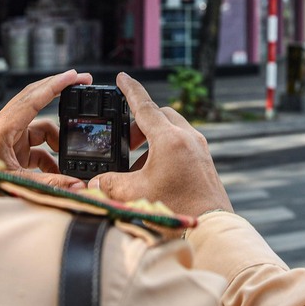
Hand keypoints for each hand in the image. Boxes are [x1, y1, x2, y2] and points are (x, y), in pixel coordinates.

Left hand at [0, 69, 92, 188]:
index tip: (74, 75)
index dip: (55, 85)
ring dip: (56, 142)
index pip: (33, 98)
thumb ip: (48, 183)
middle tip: (82, 83)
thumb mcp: (16, 181)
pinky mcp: (9, 147)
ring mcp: (7, 136)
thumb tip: (76, 184)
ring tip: (68, 158)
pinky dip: (48, 157)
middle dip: (60, 92)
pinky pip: (35, 146)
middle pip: (36, 99)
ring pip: (39, 128)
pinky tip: (56, 171)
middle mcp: (4, 126)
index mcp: (2, 128)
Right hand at [88, 72, 231, 217]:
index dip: (130, 90)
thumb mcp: (136, 195)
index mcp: (170, 139)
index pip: (145, 106)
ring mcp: (199, 148)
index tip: (122, 77)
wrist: (211, 227)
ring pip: (172, 128)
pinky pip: (181, 142)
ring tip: (137, 163)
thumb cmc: (177, 209)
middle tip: (125, 142)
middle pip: (159, 115)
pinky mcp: (204, 160)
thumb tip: (93, 183)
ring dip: (152, 138)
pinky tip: (155, 174)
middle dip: (139, 124)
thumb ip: (110, 184)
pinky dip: (165, 148)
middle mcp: (188, 137)